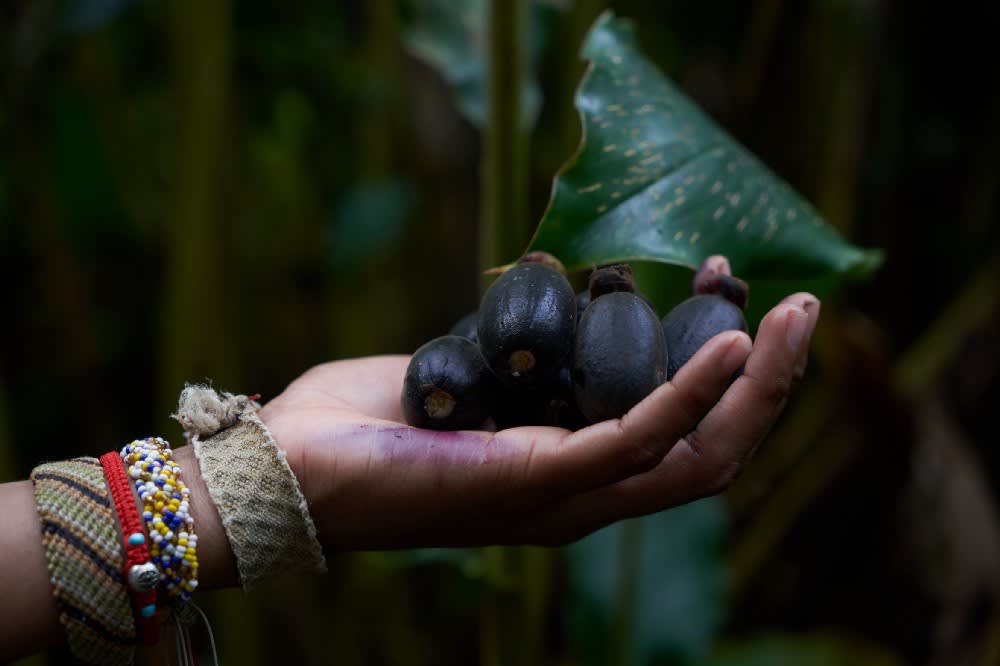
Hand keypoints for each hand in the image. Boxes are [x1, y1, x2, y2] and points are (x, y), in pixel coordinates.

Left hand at [258, 293, 818, 549]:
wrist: (284, 469)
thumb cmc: (362, 424)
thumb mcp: (461, 379)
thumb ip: (514, 362)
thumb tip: (545, 315)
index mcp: (565, 472)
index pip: (679, 437)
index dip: (726, 375)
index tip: (733, 293)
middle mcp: (580, 494)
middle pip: (711, 452)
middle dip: (768, 382)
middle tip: (803, 307)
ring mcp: (564, 496)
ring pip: (698, 455)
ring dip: (756, 383)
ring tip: (793, 313)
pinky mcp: (536, 480)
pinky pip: (638, 439)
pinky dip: (693, 394)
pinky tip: (730, 343)